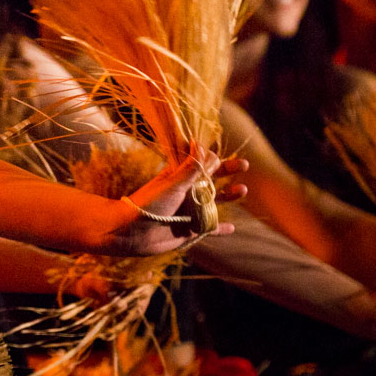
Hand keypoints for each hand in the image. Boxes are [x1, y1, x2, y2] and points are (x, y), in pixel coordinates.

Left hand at [102, 149, 247, 255]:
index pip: (200, 164)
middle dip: (227, 172)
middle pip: (212, 180)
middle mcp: (186, 193)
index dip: (212, 159)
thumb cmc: (149, 204)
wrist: (131, 232)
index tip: (218, 157)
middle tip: (244, 164)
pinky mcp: (190, 230)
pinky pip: (210, 229)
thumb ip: (190, 168)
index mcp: (179, 178)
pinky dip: (220, 229)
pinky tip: (232, 228)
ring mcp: (189, 211)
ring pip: (214, 202)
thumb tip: (200, 143)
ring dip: (229, 196)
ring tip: (242, 190)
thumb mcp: (172, 184)